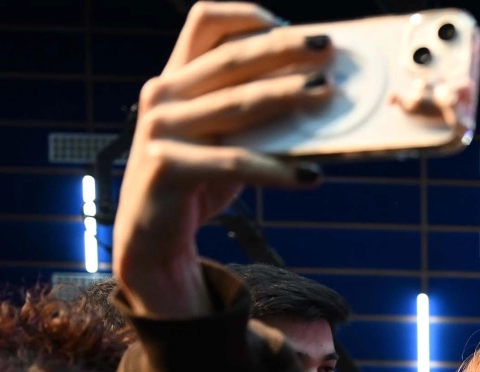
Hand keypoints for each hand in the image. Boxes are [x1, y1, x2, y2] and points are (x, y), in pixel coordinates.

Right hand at [112, 2, 334, 317]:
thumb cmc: (198, 183)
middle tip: (327, 48)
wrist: (151, 241)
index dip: (246, 15)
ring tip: (328, 94)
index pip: (205, 23)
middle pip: (230, 57)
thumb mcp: (225, 140)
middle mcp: (163, 95)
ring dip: (287, 96)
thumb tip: (319, 95)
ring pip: (236, 104)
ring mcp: (161, 129)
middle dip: (283, 48)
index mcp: (174, 79)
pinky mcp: (166, 166)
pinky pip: (234, 162)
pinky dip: (277, 170)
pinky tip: (311, 176)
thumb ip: (253, 115)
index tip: (290, 26)